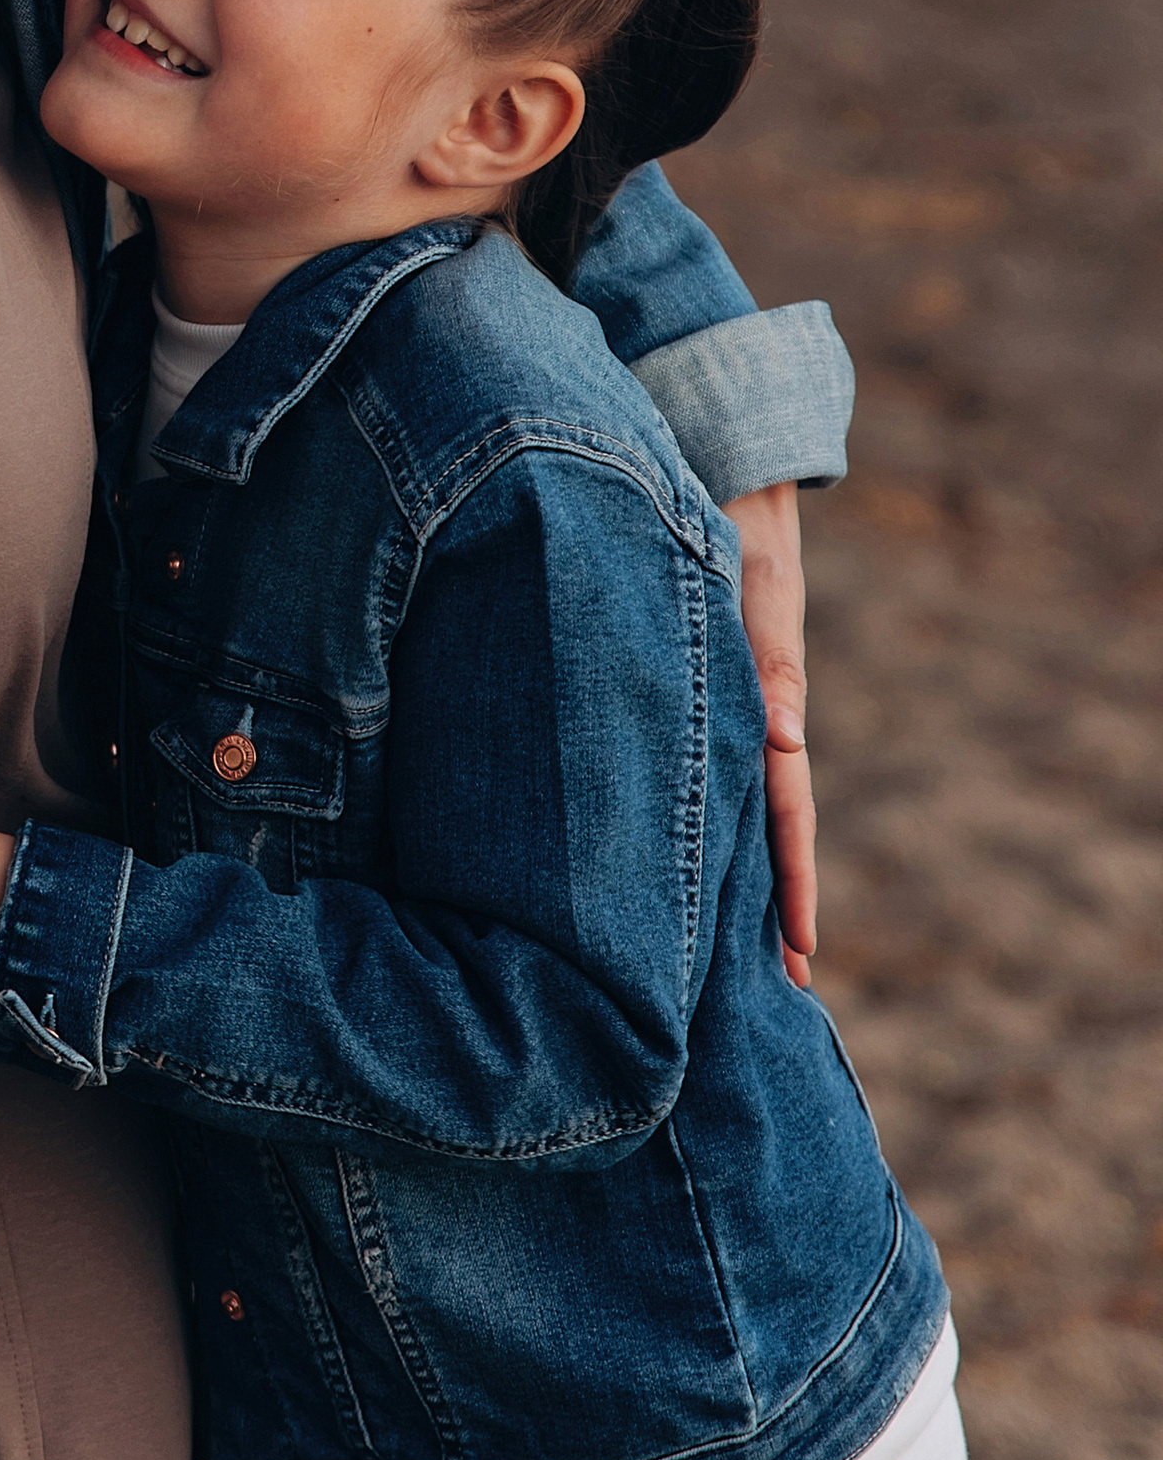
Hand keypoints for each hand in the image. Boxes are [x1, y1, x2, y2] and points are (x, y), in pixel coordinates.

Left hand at [726, 480, 815, 988]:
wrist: (720, 469)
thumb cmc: (737, 524)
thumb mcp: (758, 586)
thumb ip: (768, 659)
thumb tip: (786, 740)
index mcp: (771, 706)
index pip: (787, 811)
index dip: (793, 884)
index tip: (803, 952)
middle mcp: (749, 720)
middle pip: (758, 831)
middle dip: (762, 909)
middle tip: (771, 991)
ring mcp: (719, 710)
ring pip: (719, 809)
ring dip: (718, 875)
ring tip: (705, 953)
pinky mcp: (685, 691)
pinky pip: (685, 769)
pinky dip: (683, 819)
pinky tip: (656, 861)